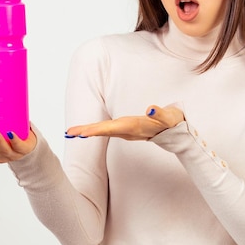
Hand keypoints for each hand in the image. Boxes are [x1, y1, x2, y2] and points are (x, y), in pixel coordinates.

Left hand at [65, 104, 183, 140]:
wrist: (177, 133)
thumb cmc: (172, 122)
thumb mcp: (169, 117)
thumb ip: (160, 113)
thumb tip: (150, 110)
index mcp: (134, 126)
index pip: (111, 128)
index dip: (96, 129)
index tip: (82, 132)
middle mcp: (127, 130)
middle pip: (103, 131)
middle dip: (85, 131)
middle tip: (68, 132)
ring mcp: (126, 131)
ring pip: (103, 131)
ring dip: (87, 131)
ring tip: (71, 132)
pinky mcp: (126, 129)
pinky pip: (107, 130)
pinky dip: (95, 130)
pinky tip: (85, 131)